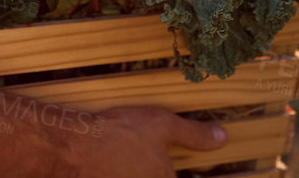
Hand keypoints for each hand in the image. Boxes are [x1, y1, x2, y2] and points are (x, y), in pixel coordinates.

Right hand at [66, 105, 227, 177]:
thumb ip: (195, 134)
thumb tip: (222, 137)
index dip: (182, 172)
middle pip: (161, 177)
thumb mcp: (163, 126)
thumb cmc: (121, 135)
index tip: (182, 167)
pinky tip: (116, 164)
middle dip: (160, 170)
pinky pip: (121, 177)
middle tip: (150, 157)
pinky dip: (122, 172)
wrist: (75, 148)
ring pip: (139, 177)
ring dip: (140, 170)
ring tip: (131, 159)